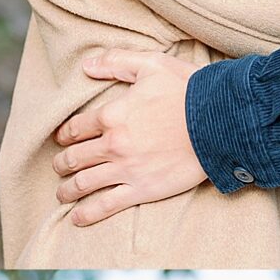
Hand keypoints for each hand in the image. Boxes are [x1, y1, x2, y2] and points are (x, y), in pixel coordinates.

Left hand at [52, 52, 203, 225]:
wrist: (221, 123)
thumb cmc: (189, 91)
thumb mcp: (151, 65)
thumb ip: (116, 61)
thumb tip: (86, 65)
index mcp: (112, 114)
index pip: (76, 127)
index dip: (64, 134)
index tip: (62, 139)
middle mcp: (113, 144)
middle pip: (75, 158)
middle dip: (62, 163)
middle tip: (59, 167)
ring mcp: (126, 170)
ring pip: (84, 183)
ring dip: (67, 190)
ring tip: (62, 193)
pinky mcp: (142, 189)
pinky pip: (106, 205)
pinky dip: (87, 213)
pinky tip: (77, 218)